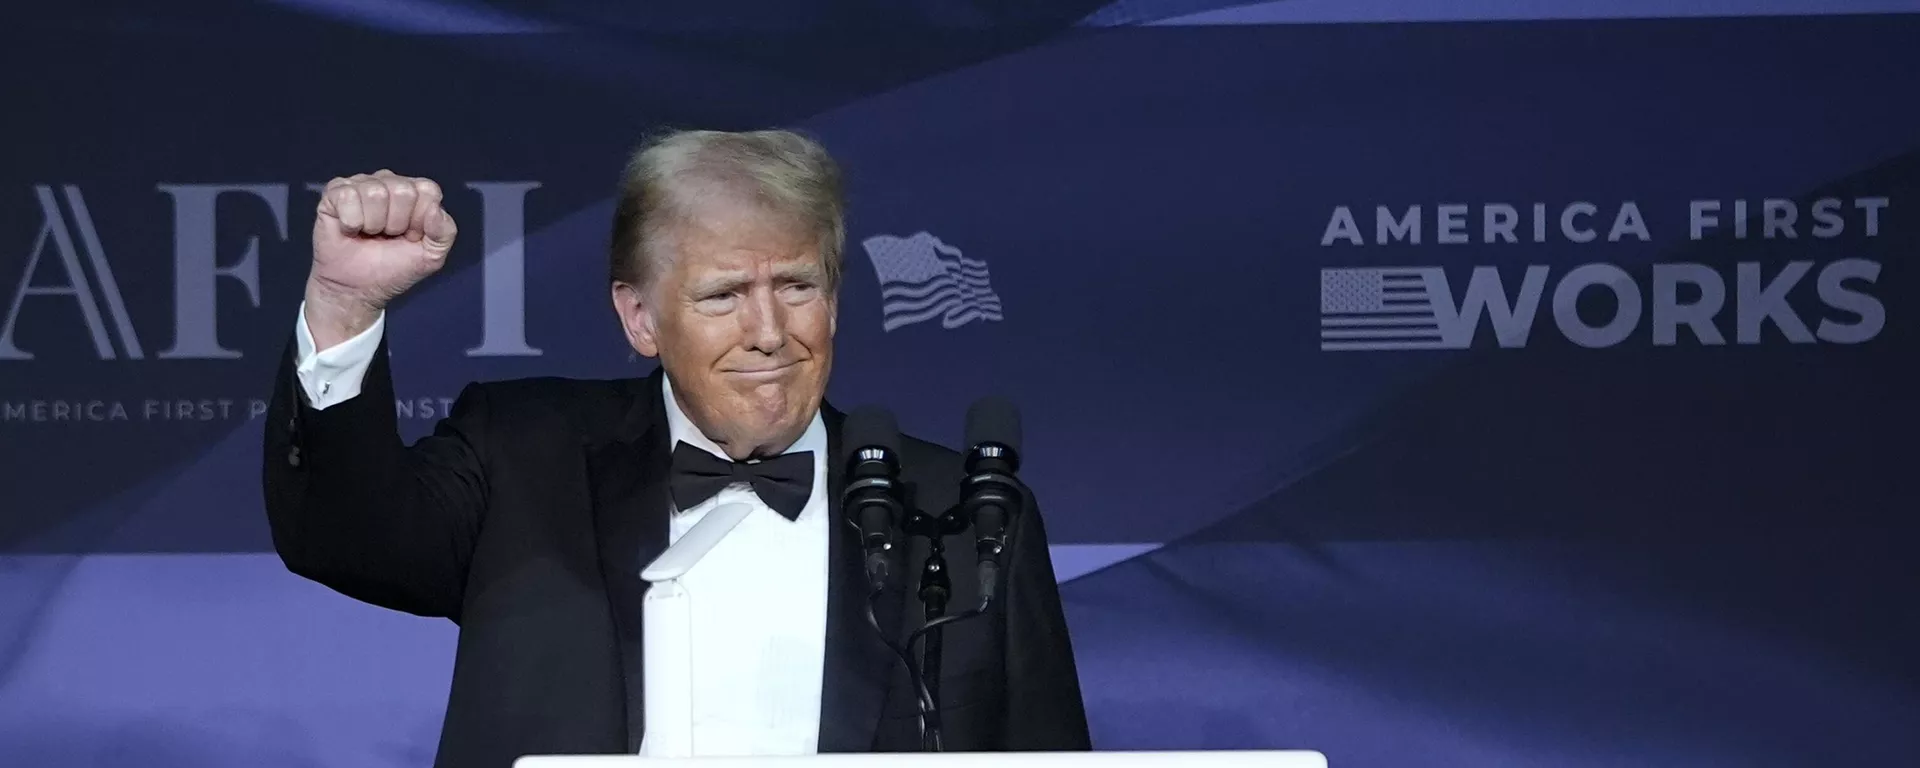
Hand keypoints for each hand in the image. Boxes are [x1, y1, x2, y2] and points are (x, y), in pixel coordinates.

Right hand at [306, 170, 456, 346]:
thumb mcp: (431, 256)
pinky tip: (350, 230)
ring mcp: (361, 184)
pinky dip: (351, 222)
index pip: (428, 190)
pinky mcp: (335, 192)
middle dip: (396, 223)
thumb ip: (445, 232)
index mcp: (415, 193)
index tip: (410, 237)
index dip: (420, 220)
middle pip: (403, 190)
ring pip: (375, 192)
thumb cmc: (392, 269)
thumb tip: (435, 207)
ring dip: (373, 224)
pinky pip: (348, 197)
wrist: (356, 289)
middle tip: (386, 236)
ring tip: (368, 234)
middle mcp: (389, 182)